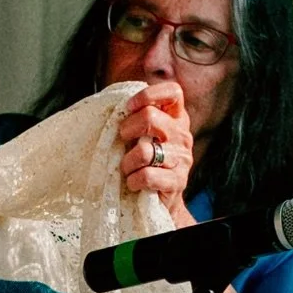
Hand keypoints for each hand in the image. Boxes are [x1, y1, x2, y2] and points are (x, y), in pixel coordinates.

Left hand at [117, 84, 194, 214]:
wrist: (158, 200)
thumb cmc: (142, 162)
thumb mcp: (139, 136)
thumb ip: (133, 119)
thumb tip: (110, 107)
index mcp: (175, 118)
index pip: (172, 92)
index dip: (148, 95)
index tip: (128, 107)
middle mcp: (182, 135)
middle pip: (150, 117)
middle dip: (126, 129)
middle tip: (122, 141)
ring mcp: (182, 158)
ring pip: (144, 151)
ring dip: (127, 162)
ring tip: (127, 168)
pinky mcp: (178, 181)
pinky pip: (147, 176)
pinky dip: (133, 180)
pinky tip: (133, 183)